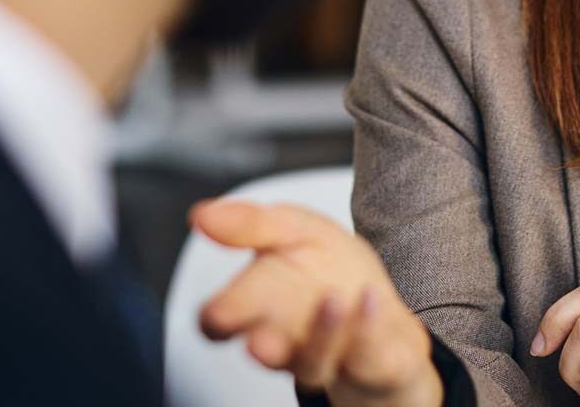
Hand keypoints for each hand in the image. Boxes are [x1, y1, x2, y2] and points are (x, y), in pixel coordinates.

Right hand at [191, 199, 442, 406]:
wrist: (377, 300)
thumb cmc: (325, 268)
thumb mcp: (292, 229)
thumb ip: (251, 223)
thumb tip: (201, 214)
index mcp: (258, 306)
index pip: (223, 322)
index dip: (218, 321)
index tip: (217, 313)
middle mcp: (287, 340)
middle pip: (268, 351)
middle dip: (265, 348)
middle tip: (261, 342)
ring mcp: (327, 357)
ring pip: (316, 363)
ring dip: (323, 335)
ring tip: (334, 300)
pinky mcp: (369, 364)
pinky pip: (368, 358)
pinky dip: (369, 329)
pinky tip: (371, 298)